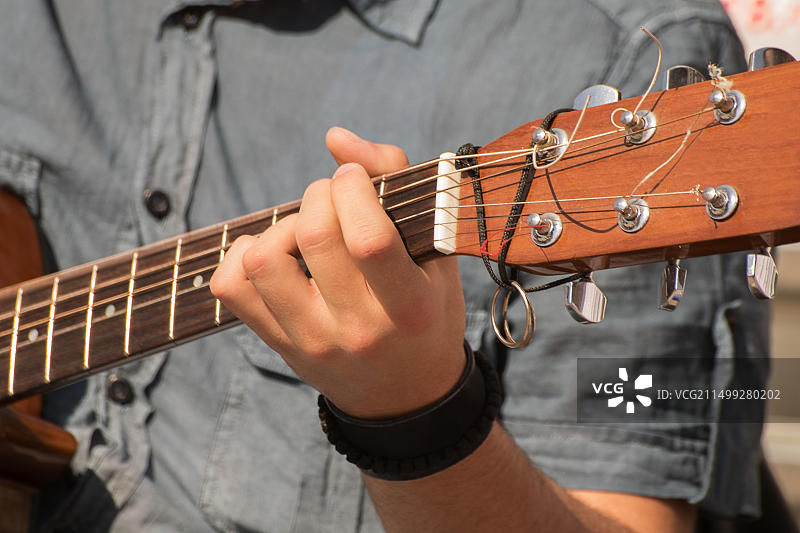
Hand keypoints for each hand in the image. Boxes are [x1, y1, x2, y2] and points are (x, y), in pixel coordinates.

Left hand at [210, 128, 465, 418]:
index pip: (366, 239)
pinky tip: (273, 252)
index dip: (353, 188)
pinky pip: (231, 290)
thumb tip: (335, 137)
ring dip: (280, 226)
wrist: (405, 395)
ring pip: (263, 261)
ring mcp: (313, 342)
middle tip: (334, 197)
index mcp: (409, 305)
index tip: (355, 178)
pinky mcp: (281, 345)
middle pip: (313, 238)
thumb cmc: (426, 312)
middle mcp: (359, 330)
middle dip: (318, 194)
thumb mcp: (434, 253)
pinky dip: (241, 255)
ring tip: (305, 229)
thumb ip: (396, 181)